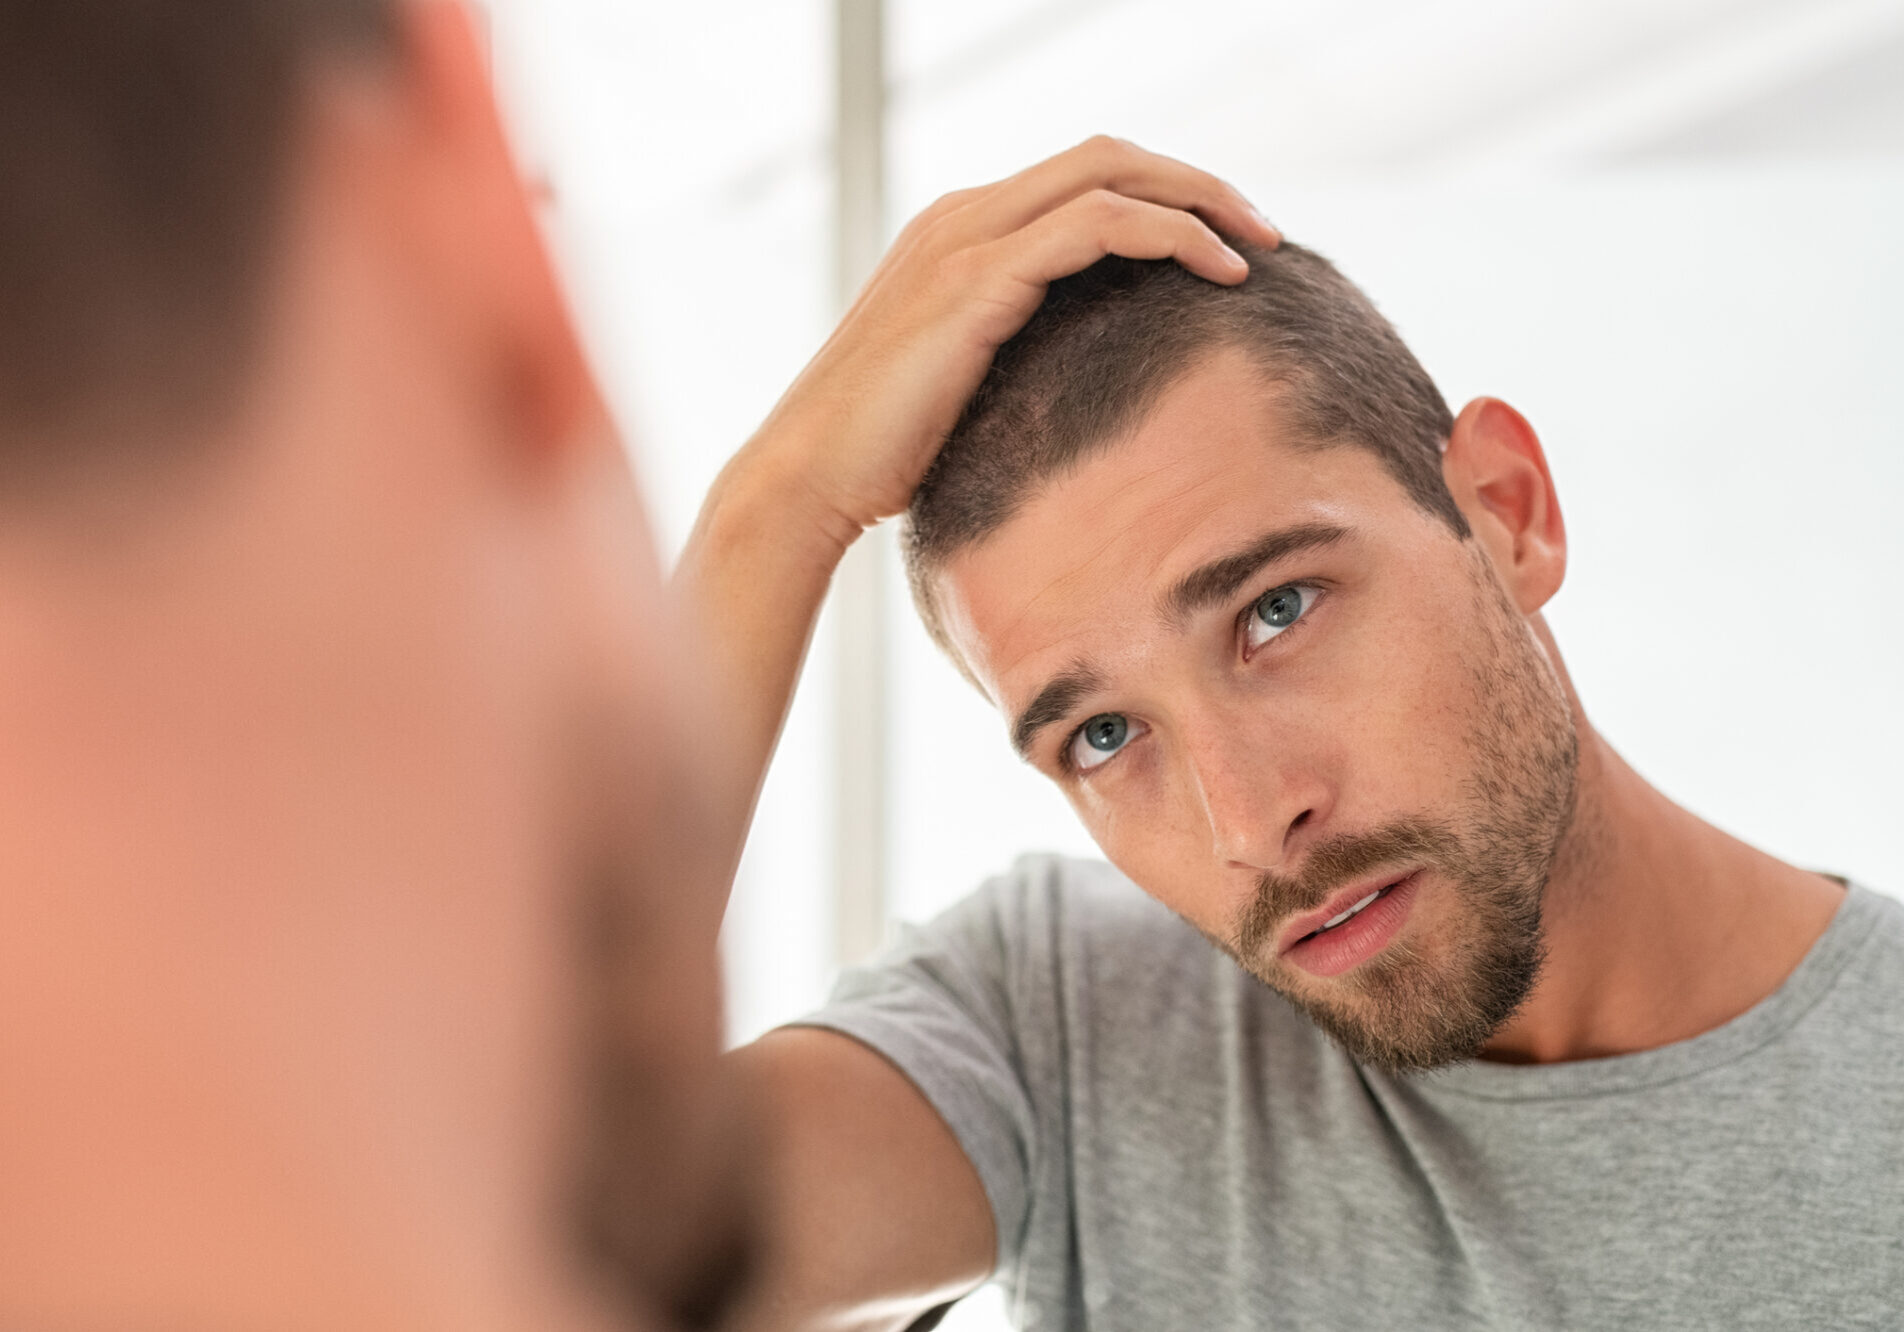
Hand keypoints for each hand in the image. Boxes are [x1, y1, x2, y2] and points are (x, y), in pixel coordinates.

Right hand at [677, 140, 1277, 878]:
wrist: (807, 481)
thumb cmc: (881, 457)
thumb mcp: (962, 390)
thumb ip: (1016, 359)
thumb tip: (1089, 388)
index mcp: (958, 234)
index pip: (1081, 178)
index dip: (1162, 195)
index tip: (1225, 244)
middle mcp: (961, 217)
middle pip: (1107, 155)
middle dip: (1196, 182)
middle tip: (1263, 229)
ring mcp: (965, 242)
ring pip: (1111, 174)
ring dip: (1198, 199)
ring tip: (1257, 247)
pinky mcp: (975, 282)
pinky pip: (1096, 224)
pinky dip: (1168, 235)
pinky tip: (1217, 274)